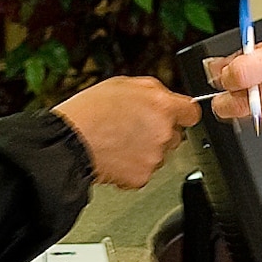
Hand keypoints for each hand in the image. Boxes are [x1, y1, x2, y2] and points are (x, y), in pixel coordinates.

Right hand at [52, 77, 200, 189]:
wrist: (70, 141)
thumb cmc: (90, 111)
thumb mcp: (123, 84)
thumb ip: (152, 91)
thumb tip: (164, 96)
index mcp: (162, 105)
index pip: (192, 113)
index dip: (181, 114)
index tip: (175, 116)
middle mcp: (163, 132)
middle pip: (175, 136)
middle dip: (160, 133)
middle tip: (134, 129)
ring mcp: (154, 157)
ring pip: (159, 155)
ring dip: (145, 151)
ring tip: (119, 142)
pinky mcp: (142, 177)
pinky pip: (144, 172)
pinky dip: (132, 167)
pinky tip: (116, 156)